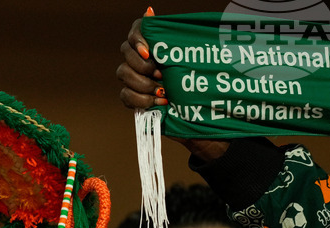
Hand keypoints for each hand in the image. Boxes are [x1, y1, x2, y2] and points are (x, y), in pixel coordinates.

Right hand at [116, 13, 230, 162]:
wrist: (206, 115)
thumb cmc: (203, 83)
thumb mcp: (193, 53)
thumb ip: (171, 32)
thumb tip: (149, 10)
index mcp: (158, 44)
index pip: (136, 31)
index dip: (138, 39)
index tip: (149, 52)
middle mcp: (145, 59)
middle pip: (126, 53)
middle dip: (143, 66)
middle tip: (163, 75)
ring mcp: (138, 79)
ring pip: (123, 73)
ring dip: (143, 84)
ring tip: (164, 92)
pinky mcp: (136, 99)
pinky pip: (125, 95)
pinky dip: (141, 100)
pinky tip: (160, 103)